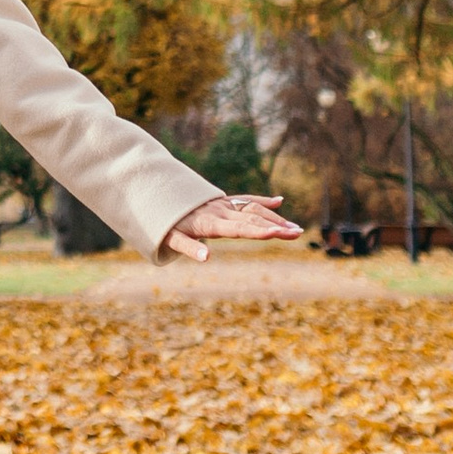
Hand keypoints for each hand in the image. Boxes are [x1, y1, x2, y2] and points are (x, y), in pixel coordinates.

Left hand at [161, 192, 303, 260]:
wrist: (155, 194)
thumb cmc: (164, 223)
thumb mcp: (170, 239)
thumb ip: (188, 248)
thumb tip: (207, 258)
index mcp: (209, 222)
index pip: (238, 228)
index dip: (257, 231)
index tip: (277, 234)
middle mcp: (220, 211)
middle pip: (252, 219)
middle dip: (275, 227)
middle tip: (297, 233)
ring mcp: (222, 204)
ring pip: (253, 210)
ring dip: (274, 218)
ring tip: (294, 228)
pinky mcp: (222, 201)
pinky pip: (245, 200)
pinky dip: (262, 200)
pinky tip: (279, 201)